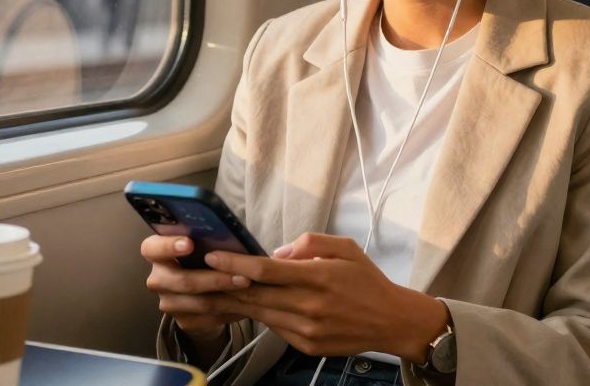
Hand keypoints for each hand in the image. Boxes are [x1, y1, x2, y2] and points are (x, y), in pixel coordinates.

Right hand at [140, 235, 250, 339]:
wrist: (204, 289)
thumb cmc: (204, 255)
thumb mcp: (203, 242)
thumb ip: (208, 237)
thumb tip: (230, 234)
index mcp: (156, 253)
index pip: (151, 248)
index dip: (168, 246)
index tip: (189, 243)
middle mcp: (158, 279)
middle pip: (182, 281)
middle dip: (215, 278)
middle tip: (243, 275)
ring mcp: (168, 302)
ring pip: (199, 302)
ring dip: (227, 295)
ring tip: (250, 286)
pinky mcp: (183, 321)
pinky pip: (209, 318)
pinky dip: (230, 309)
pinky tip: (246, 302)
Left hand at [206, 233, 449, 360]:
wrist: (391, 321)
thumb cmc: (367, 281)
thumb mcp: (346, 248)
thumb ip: (310, 244)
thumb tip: (277, 252)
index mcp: (318, 277)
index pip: (266, 270)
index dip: (235, 264)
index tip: (212, 257)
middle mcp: (310, 306)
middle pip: (255, 295)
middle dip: (224, 285)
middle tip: (198, 275)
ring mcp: (306, 330)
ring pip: (260, 314)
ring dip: (234, 303)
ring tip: (211, 290)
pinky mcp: (306, 346)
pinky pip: (275, 328)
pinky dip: (259, 317)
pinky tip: (245, 307)